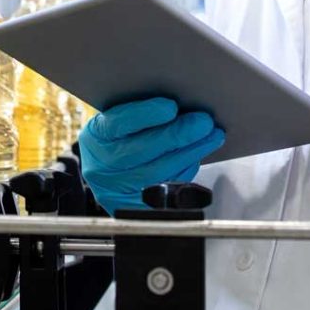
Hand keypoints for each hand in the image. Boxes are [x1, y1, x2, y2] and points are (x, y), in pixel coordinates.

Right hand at [78, 97, 224, 211]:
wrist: (104, 169)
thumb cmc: (118, 136)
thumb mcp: (118, 117)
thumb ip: (140, 110)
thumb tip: (179, 102)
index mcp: (97, 135)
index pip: (119, 124)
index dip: (145, 115)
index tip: (171, 106)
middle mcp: (103, 165)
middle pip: (143, 151)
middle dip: (178, 135)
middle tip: (204, 122)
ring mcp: (118, 189)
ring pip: (158, 173)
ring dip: (191, 152)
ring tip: (213, 136)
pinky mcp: (135, 206)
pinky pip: (165, 190)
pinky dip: (185, 170)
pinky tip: (198, 155)